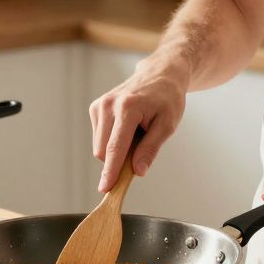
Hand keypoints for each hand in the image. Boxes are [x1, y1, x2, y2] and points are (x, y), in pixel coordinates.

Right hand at [90, 57, 189, 191]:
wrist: (160, 75)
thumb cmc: (167, 99)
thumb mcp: (168, 125)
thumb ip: (151, 149)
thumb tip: (137, 171)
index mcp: (128, 108)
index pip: (115, 147)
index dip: (110, 171)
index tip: (105, 188)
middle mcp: (108, 105)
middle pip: (104, 151)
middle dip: (119, 159)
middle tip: (142, 147)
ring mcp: (99, 106)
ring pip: (99, 146)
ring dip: (116, 149)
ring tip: (136, 132)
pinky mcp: (95, 108)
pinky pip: (99, 138)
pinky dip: (112, 140)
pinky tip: (127, 127)